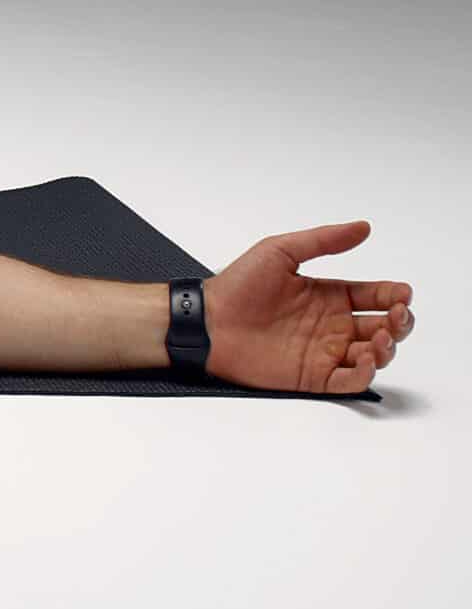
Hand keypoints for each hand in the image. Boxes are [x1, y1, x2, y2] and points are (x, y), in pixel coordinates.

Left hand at [204, 220, 415, 394]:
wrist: (207, 321)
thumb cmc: (236, 286)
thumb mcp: (280, 252)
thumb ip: (322, 241)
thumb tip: (361, 228)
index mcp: (328, 294)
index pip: (375, 296)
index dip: (394, 295)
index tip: (402, 293)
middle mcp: (331, 324)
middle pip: (383, 326)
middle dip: (400, 321)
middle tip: (398, 314)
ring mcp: (324, 351)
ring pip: (374, 355)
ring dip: (388, 347)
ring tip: (382, 336)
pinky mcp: (313, 375)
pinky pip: (349, 380)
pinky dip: (366, 374)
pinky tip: (366, 358)